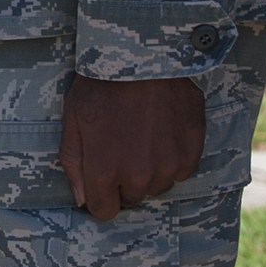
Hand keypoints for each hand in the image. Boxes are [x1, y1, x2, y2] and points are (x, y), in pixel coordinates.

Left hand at [58, 75, 204, 221]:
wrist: (144, 56)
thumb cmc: (102, 84)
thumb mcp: (73, 119)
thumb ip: (74, 163)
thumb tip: (82, 199)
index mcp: (105, 171)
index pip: (104, 210)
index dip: (100, 196)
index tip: (101, 179)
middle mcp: (139, 176)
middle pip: (132, 198)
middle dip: (124, 181)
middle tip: (121, 147)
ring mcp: (169, 165)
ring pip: (158, 185)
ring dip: (150, 170)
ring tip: (142, 136)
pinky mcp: (192, 152)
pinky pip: (181, 170)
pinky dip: (172, 157)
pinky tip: (162, 131)